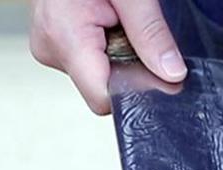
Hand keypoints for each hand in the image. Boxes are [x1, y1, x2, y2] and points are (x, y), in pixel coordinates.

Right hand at [29, 0, 186, 113]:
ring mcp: (51, 45)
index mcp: (64, 37)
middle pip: (104, 86)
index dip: (134, 91)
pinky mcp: (57, 41)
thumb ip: (151, 33)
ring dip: (118, 52)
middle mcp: (51, 47)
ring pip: (99, 73)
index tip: (154, 72)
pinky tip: (109, 20)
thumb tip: (171, 73)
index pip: (103, 99)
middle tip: (129, 27)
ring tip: (116, 17)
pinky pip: (92, 57)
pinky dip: (108, 44)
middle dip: (128, 65)